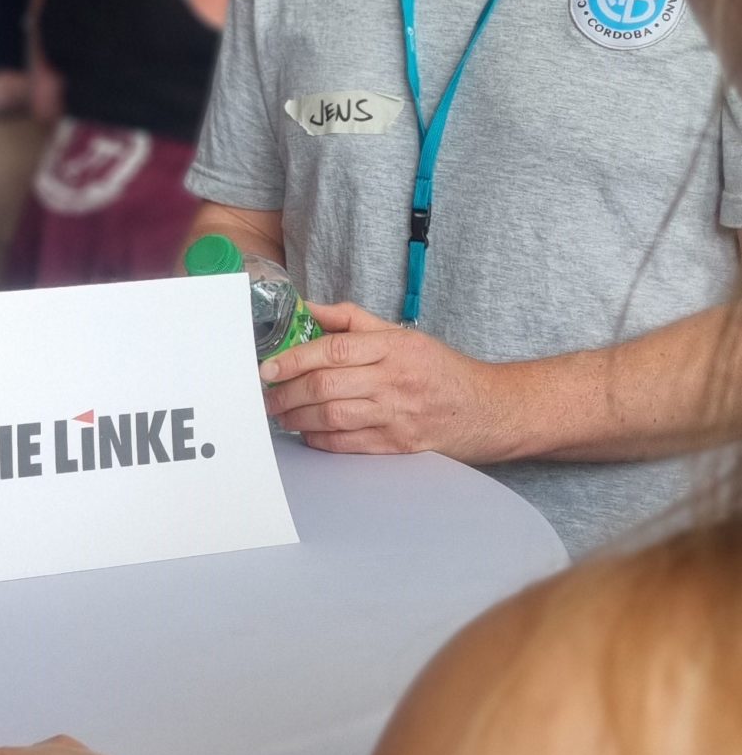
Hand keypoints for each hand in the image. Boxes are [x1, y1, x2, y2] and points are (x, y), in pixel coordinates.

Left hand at [260, 302, 508, 459]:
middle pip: (328, 385)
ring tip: (280, 414)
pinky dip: (321, 440)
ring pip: (333, 417)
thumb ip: (352, 320)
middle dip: (288, 392)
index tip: (270, 365)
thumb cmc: (440, 369)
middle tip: (267, 395)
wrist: (487, 409)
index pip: (334, 349)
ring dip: (298, 417)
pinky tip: (307, 433)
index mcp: (394, 348)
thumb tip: (309, 309)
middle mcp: (394, 381)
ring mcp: (396, 416)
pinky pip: (349, 445)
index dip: (296, 357)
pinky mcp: (398, 446)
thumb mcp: (402, 334)